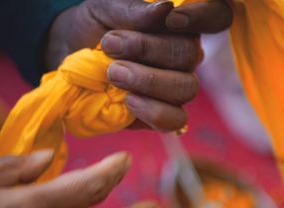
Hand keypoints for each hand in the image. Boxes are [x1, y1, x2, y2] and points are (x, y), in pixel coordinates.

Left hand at [45, 0, 232, 131]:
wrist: (68, 57)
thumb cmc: (93, 26)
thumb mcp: (105, 7)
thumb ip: (133, 9)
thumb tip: (166, 8)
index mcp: (180, 24)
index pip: (216, 17)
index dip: (203, 16)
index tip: (172, 19)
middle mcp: (185, 56)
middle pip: (191, 55)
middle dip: (149, 50)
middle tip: (111, 47)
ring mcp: (177, 88)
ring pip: (186, 88)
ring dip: (149, 81)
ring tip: (114, 74)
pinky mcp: (164, 116)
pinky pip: (176, 120)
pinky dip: (154, 112)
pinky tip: (129, 101)